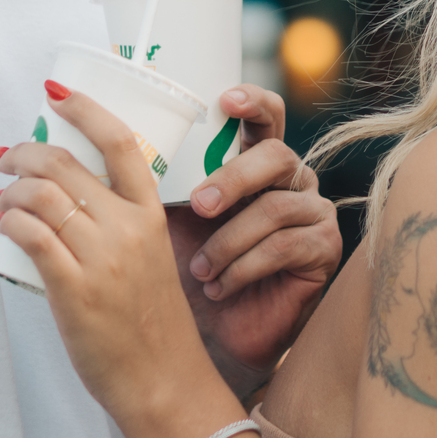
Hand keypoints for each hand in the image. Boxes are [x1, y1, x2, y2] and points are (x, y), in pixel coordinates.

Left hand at [0, 88, 206, 431]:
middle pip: (66, 164)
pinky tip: (4, 224)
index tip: (58, 94)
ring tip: (2, 198)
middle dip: (24, 151)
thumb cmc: (153, 324)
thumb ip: (117, 225)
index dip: (86, 109)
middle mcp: (128, 228)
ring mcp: (101, 257)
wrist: (163, 380)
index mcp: (152, 214)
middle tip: (6, 157)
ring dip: (11, 188)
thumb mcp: (150, 258)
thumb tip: (61, 197)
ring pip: (42, 194)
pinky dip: (9, 221)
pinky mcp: (73, 288)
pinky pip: (30, 235)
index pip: (120, 142)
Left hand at [167, 86, 341, 395]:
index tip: (225, 100)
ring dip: (229, 240)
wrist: (213, 337)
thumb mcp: (169, 219)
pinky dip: (245, 268)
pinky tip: (220, 286)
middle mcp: (292, 180)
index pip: (266, 116)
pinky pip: (287, 246)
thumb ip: (162, 180)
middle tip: (198, 205)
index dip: (252, 101)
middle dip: (233, 178)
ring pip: (276, 207)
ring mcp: (314, 212)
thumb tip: (111, 142)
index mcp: (256, 162)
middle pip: (275, 155)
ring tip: (199, 269)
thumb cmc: (189, 271)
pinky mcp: (325, 249)